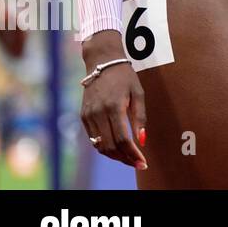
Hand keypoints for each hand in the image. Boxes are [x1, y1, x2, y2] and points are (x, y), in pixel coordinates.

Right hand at [80, 39, 147, 169]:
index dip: (132, 154)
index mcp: (114, 107)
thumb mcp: (138, 93)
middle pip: (109, 146)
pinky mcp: (83, 116)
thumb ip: (140, 117)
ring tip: (129, 158)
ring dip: (114, 155)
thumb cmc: (125, 77)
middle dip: (125, 158)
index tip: (143, 162)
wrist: (102, 63)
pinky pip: (93, 138)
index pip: (122, 139)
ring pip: (99, 145)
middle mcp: (98, 113)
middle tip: (138, 163)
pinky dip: (104, 146)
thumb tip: (142, 140)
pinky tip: (117, 148)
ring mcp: (88, 115)